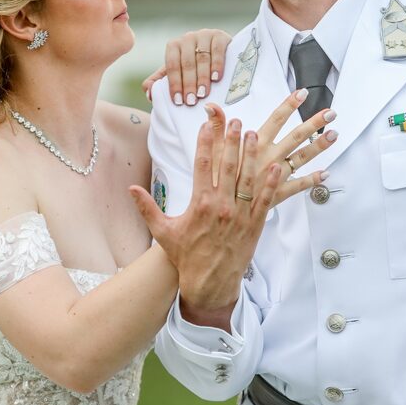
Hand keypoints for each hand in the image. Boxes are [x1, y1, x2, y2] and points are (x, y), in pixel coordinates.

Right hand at [130, 116, 280, 328]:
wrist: (209, 283)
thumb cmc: (186, 257)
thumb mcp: (164, 232)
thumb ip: (148, 208)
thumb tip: (131, 189)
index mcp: (199, 204)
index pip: (202, 165)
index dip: (205, 142)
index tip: (207, 125)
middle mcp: (221, 206)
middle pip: (228, 166)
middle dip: (232, 141)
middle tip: (236, 121)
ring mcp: (239, 215)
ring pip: (248, 178)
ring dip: (252, 155)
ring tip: (254, 134)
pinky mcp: (254, 224)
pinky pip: (265, 199)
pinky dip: (270, 182)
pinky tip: (275, 165)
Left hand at [142, 28, 231, 105]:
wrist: (221, 52)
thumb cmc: (195, 65)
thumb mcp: (177, 72)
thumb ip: (159, 82)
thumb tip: (148, 93)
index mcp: (174, 46)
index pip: (172, 65)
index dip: (174, 84)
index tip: (178, 101)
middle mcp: (187, 38)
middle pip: (187, 63)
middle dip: (188, 84)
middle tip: (191, 101)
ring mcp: (204, 35)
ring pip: (202, 58)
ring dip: (202, 78)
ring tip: (203, 94)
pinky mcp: (220, 35)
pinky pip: (217, 50)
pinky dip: (216, 65)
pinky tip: (216, 78)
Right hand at [204, 88, 337, 207]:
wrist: (221, 214)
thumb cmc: (216, 184)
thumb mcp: (214, 152)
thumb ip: (216, 127)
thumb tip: (212, 107)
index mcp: (256, 146)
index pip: (276, 120)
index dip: (289, 105)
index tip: (302, 93)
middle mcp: (270, 158)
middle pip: (296, 137)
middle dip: (314, 123)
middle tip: (330, 113)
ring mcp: (276, 176)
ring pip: (302, 158)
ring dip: (319, 146)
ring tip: (334, 135)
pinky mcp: (277, 193)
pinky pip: (298, 186)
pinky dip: (312, 180)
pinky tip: (324, 174)